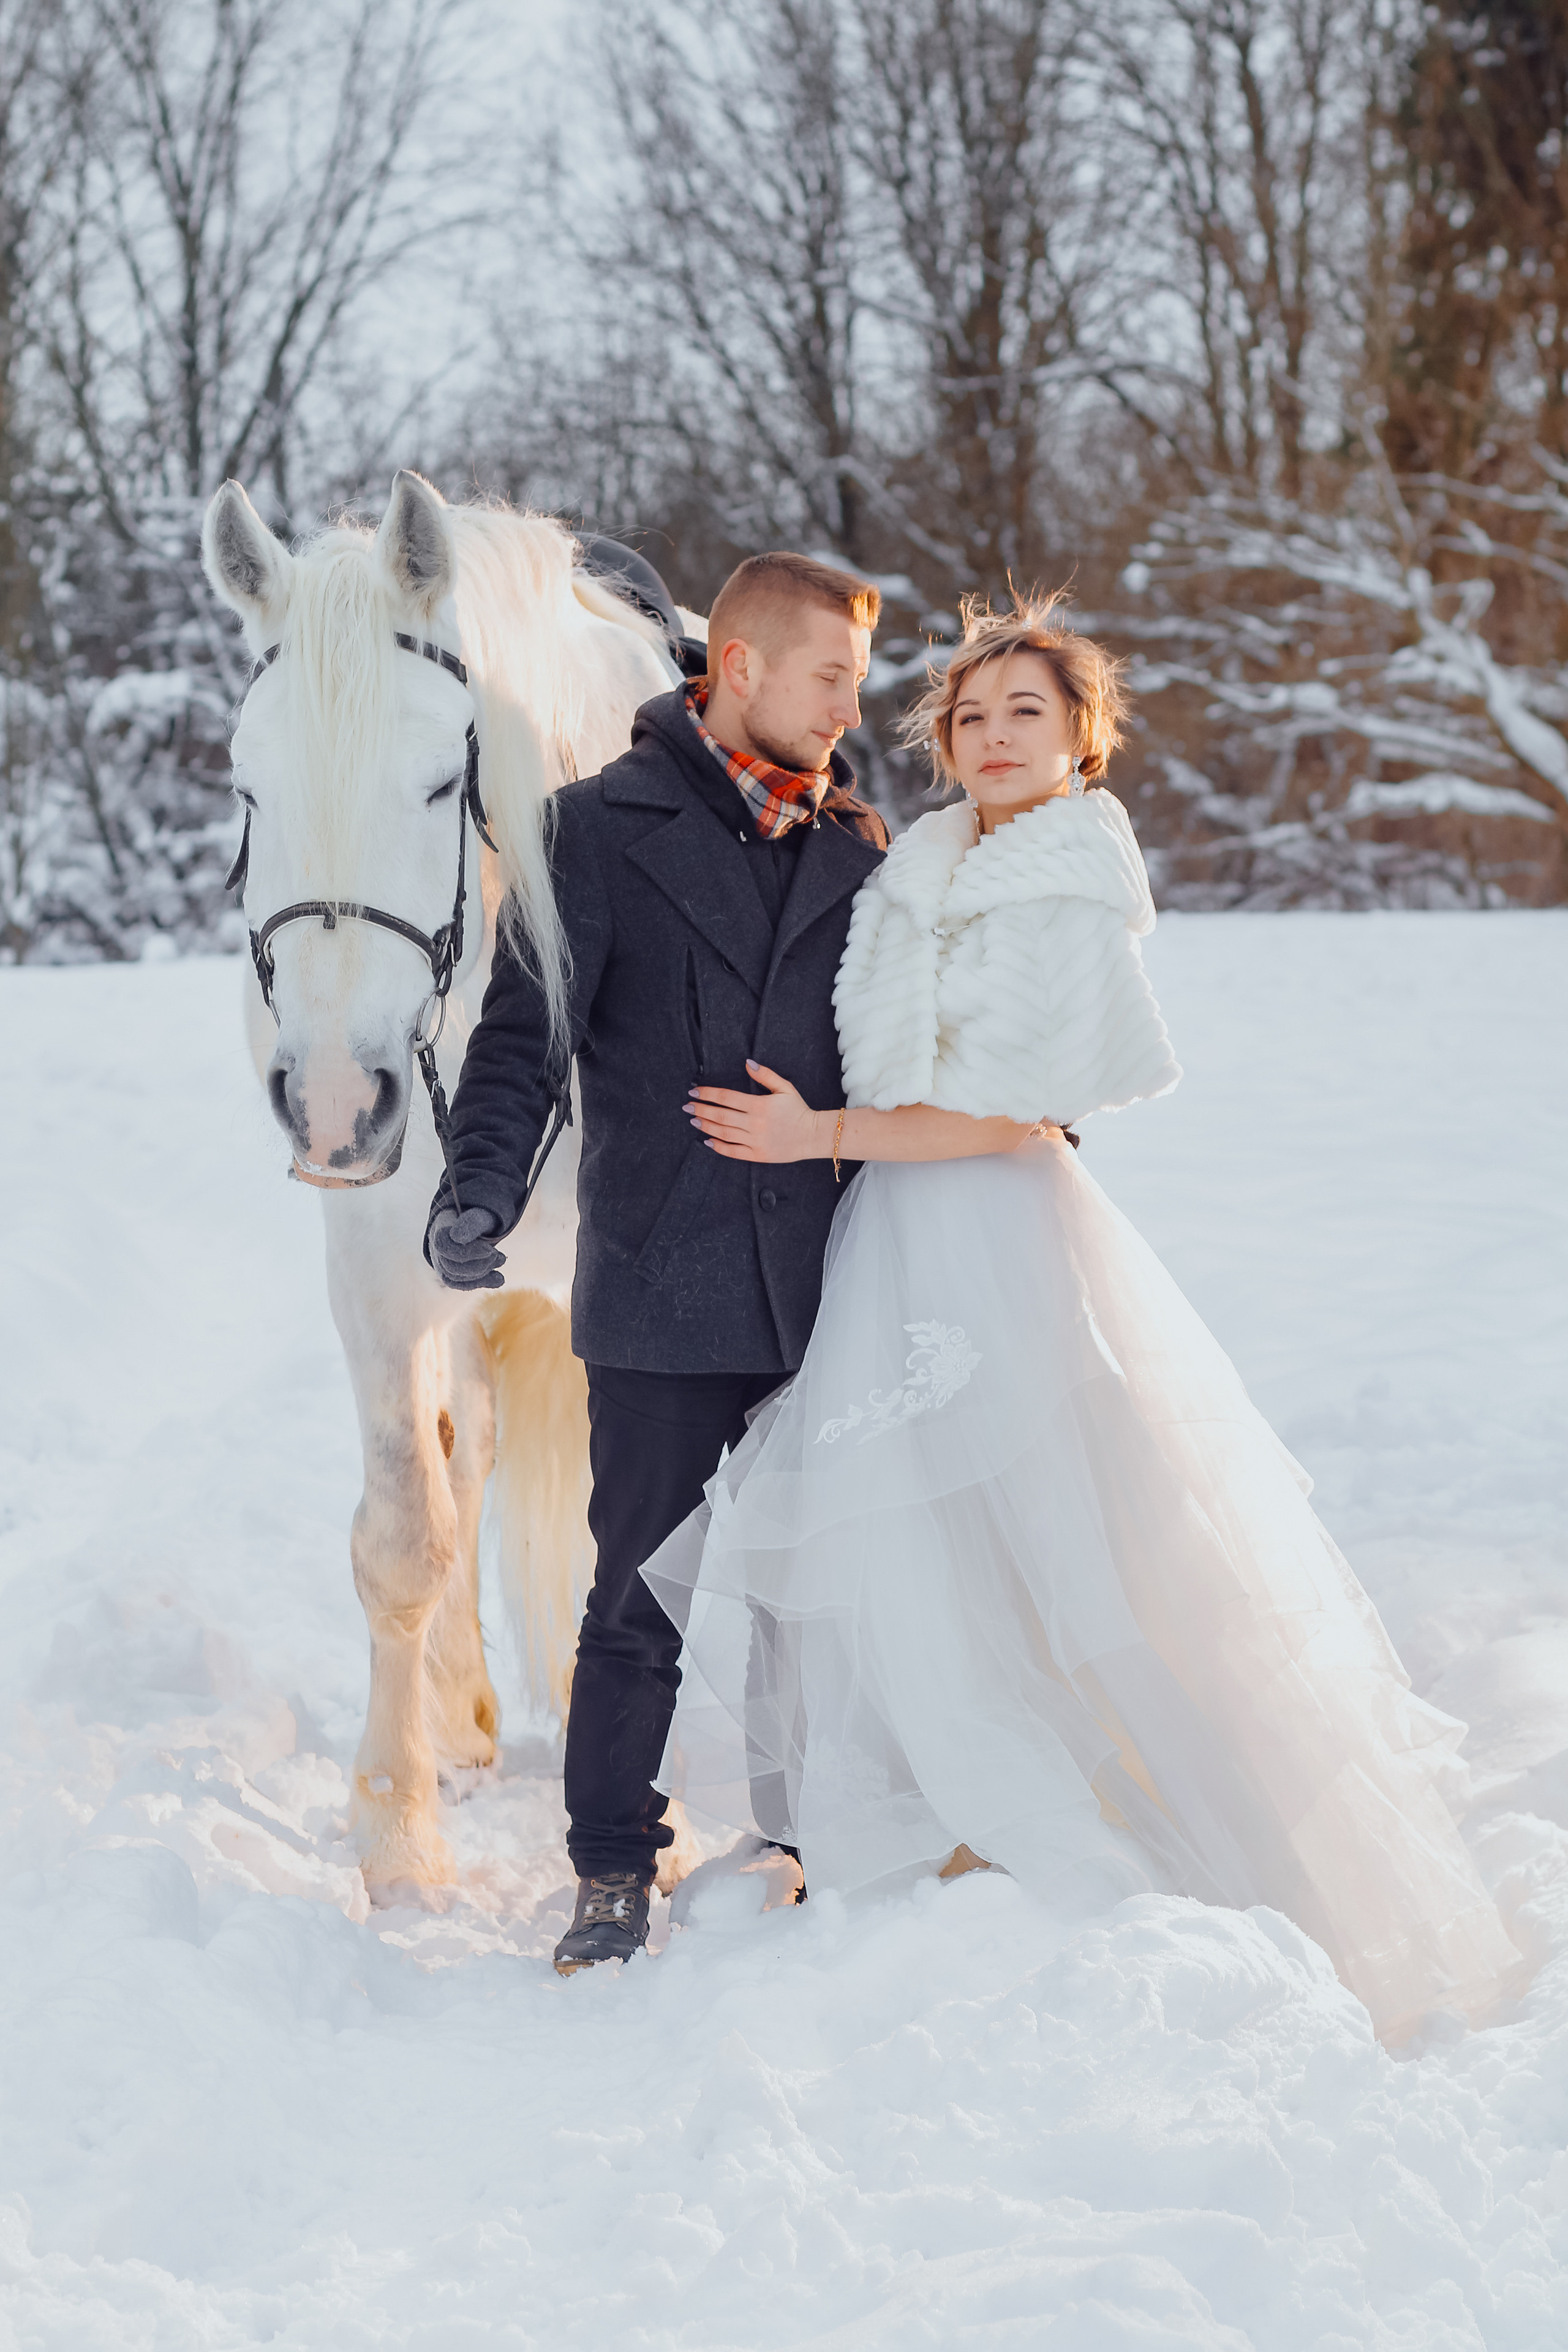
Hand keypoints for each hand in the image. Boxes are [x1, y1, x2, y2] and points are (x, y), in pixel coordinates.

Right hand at [429, 1204, 504, 1289]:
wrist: (469, 1228)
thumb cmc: (474, 1221)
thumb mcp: (477, 1216)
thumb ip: (470, 1223)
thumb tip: (457, 1237)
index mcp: (439, 1234)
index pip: (445, 1247)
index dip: (468, 1251)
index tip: (489, 1249)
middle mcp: (436, 1253)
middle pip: (451, 1266)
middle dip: (478, 1263)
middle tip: (497, 1254)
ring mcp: (442, 1266)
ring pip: (457, 1278)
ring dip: (482, 1272)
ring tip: (500, 1259)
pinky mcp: (452, 1277)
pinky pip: (464, 1285)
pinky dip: (482, 1282)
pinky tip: (499, 1279)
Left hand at [686, 1061, 826, 1162]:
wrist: (813, 1135)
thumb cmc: (798, 1110)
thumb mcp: (785, 1087)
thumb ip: (765, 1075)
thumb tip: (747, 1063)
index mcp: (759, 1105)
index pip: (726, 1097)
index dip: (708, 1094)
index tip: (695, 1091)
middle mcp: (754, 1123)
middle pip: (720, 1115)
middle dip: (701, 1110)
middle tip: (687, 1107)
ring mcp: (755, 1141)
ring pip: (723, 1133)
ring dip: (706, 1126)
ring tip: (694, 1120)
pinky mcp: (757, 1155)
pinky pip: (733, 1152)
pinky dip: (718, 1147)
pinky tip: (708, 1140)